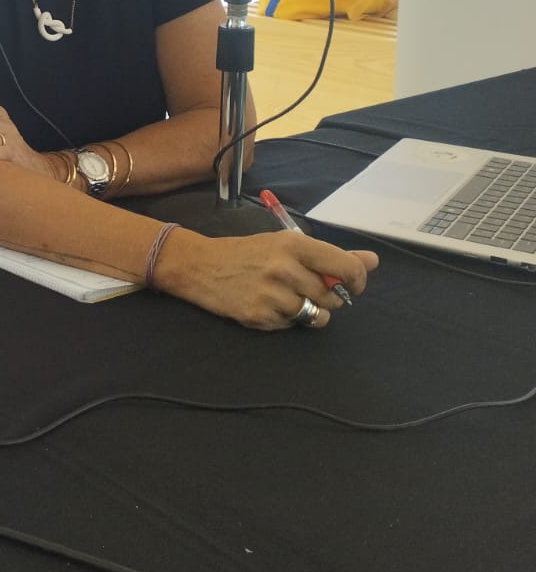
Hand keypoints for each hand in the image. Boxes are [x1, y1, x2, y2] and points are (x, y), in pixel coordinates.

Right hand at [154, 227, 377, 330]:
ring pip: (316, 316)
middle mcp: (284, 269)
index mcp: (293, 245)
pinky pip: (291, 326)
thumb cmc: (246, 252)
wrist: (199, 265)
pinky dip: (285, 320)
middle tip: (305, 288)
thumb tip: (373, 260)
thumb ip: (330, 255)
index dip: (357, 281)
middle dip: (326, 297)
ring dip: (308, 311)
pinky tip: (267, 305)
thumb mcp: (285, 245)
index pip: (346, 268)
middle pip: (333, 297)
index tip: (352, 285)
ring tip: (287, 298)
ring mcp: (271, 295)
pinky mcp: (259, 316)